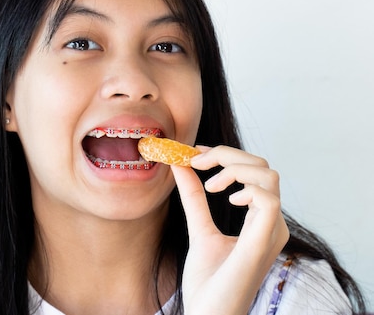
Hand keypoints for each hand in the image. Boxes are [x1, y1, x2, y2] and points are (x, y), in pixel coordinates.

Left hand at [171, 145, 289, 314]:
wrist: (208, 314)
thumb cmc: (209, 282)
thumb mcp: (199, 229)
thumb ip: (194, 198)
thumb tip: (181, 165)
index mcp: (260, 221)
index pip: (256, 172)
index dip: (226, 155)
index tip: (196, 153)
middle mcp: (271, 224)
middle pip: (263, 166)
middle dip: (227, 155)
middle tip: (196, 162)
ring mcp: (270, 233)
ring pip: (269, 175)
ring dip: (234, 167)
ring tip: (211, 184)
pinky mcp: (262, 242)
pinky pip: (268, 200)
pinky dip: (246, 188)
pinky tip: (226, 199)